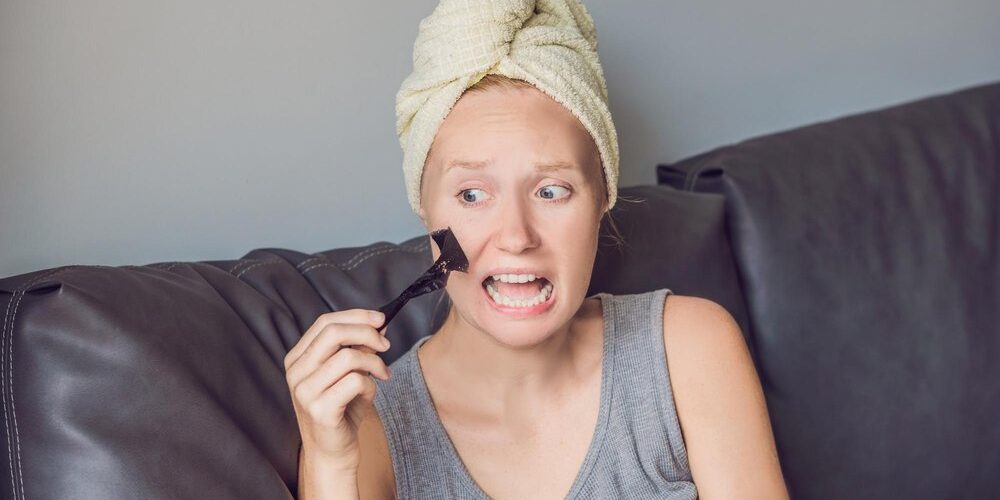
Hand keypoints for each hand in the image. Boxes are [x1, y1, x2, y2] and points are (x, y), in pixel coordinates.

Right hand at [284, 309, 390, 470]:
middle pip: (333, 333)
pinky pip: (355, 382)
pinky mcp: (320, 410)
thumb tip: (379, 324)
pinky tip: (370, 393)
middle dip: (367, 333)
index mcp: (297, 358)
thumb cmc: (341, 410)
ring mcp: (304, 392)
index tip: (381, 319)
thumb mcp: (348, 373)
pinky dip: (371, 384)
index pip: (325, 322)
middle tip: (386, 345)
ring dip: (374, 362)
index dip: (356, 316)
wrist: (333, 452)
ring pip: (348, 357)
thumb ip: (358, 348)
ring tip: (382, 374)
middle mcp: (295, 372)